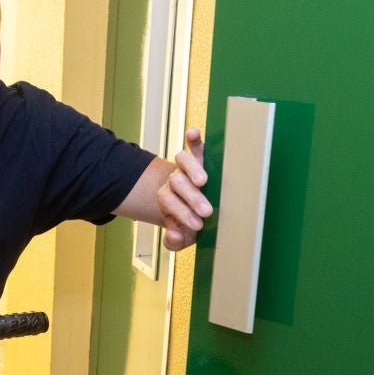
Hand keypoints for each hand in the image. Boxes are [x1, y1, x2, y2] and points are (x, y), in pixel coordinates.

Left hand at [157, 127, 211, 250]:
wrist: (196, 210)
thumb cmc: (191, 223)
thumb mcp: (183, 237)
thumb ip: (175, 241)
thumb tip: (174, 235)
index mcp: (167, 198)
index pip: (169, 201)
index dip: (181, 213)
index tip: (197, 226)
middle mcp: (174, 180)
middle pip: (176, 182)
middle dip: (191, 198)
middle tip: (206, 212)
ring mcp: (185, 168)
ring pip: (182, 162)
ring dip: (192, 170)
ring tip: (203, 182)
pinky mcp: (199, 157)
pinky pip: (194, 146)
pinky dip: (193, 139)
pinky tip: (193, 134)